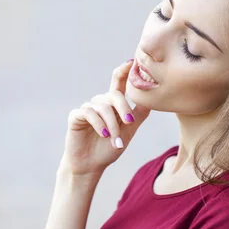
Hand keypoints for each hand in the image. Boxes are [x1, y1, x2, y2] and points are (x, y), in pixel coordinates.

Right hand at [60, 59, 150, 181]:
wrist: (91, 166)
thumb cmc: (109, 148)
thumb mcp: (129, 131)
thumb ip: (139, 114)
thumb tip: (153, 97)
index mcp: (112, 104)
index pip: (118, 82)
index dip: (124, 70)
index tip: (132, 61)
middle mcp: (99, 103)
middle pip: (114, 95)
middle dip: (123, 108)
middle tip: (129, 122)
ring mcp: (87, 108)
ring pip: (103, 107)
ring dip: (112, 125)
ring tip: (115, 140)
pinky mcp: (76, 116)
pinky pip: (89, 113)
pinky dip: (99, 123)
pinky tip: (104, 135)